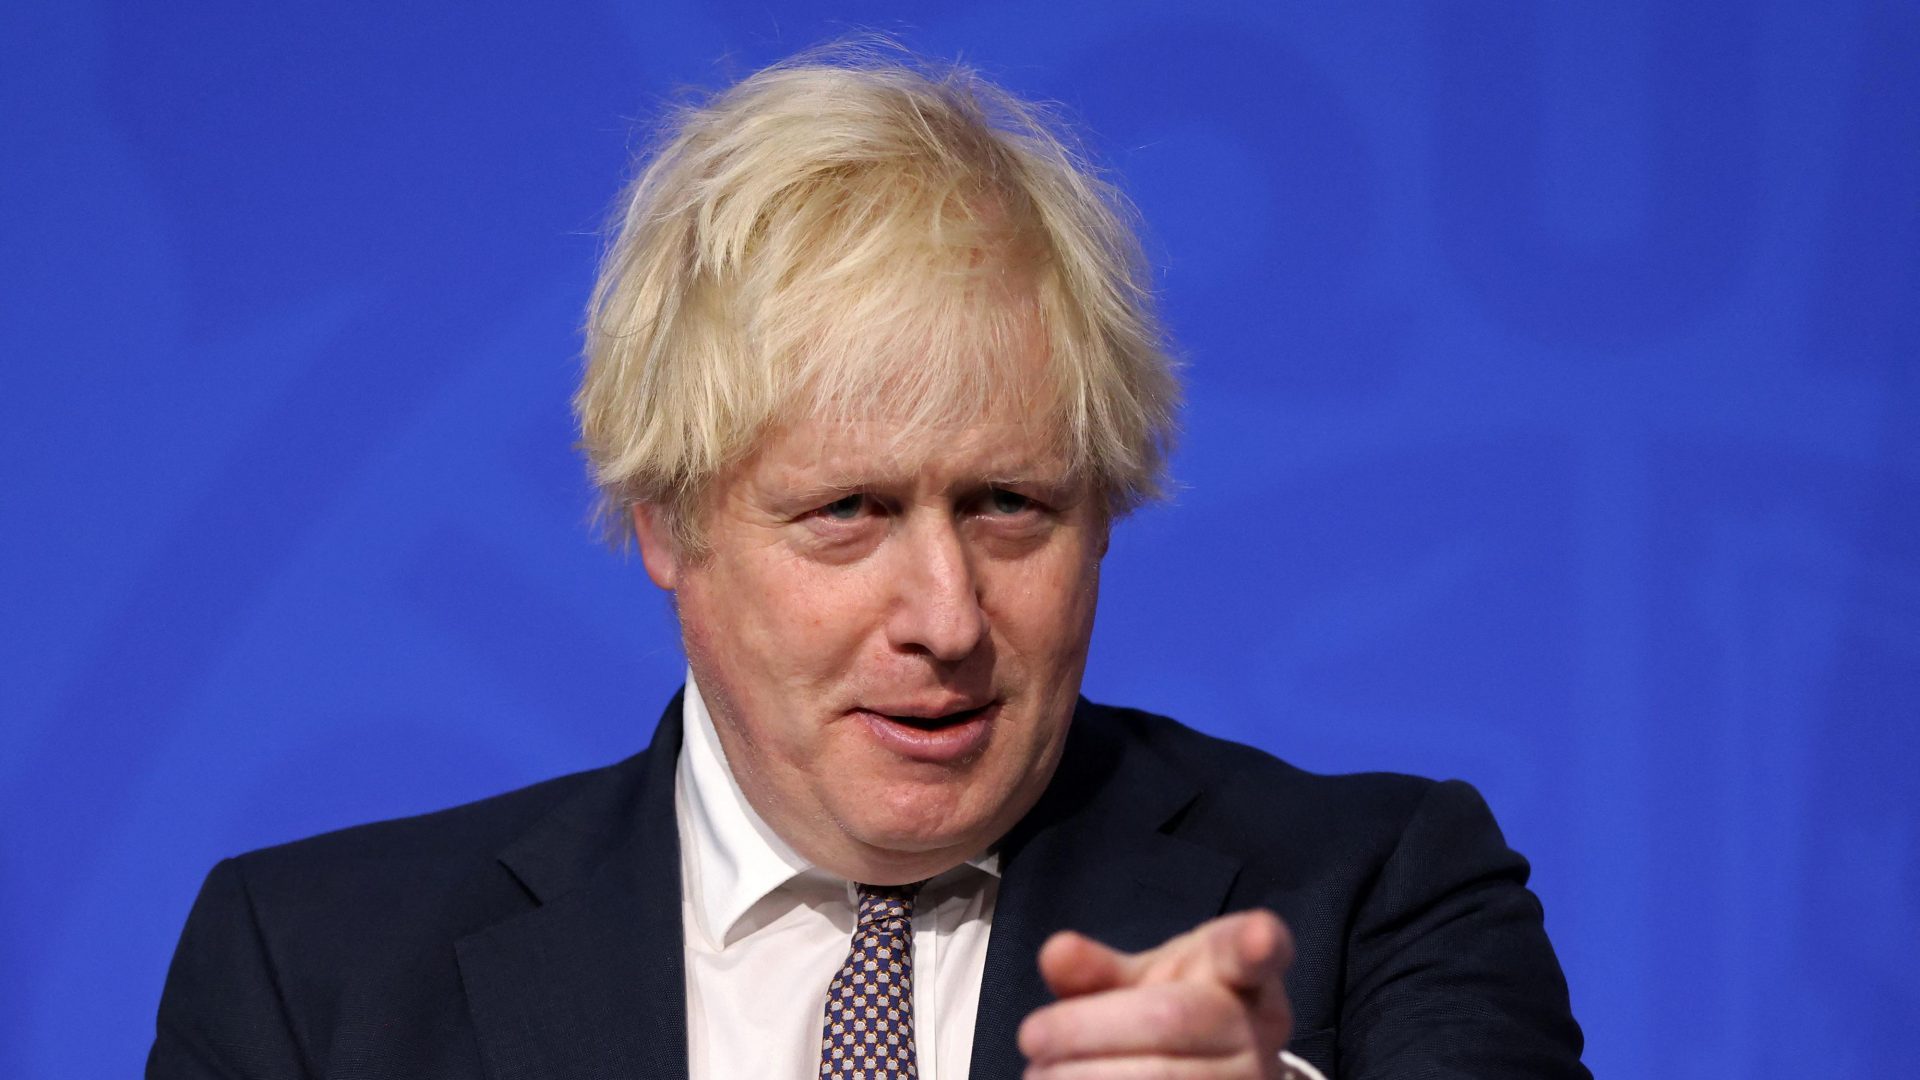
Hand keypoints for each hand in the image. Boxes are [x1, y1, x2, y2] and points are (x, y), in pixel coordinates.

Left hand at [1018, 909, 1295, 1078]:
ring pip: (1163, 1079)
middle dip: (1086, 1029)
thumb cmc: (1176, 1010)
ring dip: (1084, 1077)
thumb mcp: (1141, 981)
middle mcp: (1259, 1026)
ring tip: (1039, 1073)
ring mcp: (1254, 1079)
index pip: (1254, 950)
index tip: (1259, 938)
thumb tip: (1055, 953)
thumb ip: (1098, 968)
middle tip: (1030, 1035)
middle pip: (1168, 1020)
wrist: (1220, 1066)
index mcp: (1242, 972)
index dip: (1257, 943)